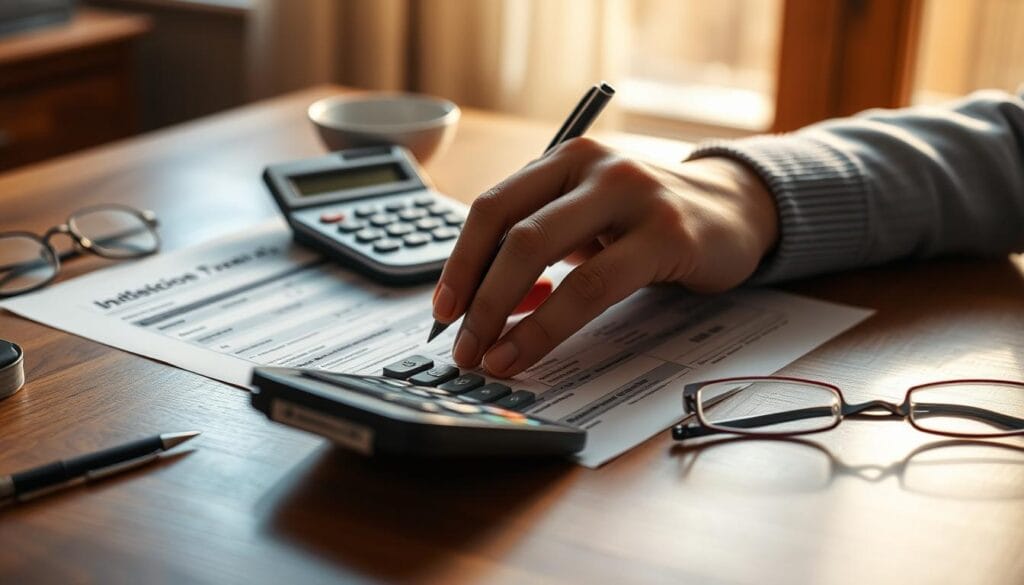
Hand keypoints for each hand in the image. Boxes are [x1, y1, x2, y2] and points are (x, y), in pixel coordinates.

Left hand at [432, 138, 777, 377]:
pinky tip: (529, 349)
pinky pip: (593, 286)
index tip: (442, 310)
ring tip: (488, 356)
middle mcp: (594, 165)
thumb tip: (486, 303)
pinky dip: (550, 324)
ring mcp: (633, 195)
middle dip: (476, 296)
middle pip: (511, 231)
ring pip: (544, 254)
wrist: (735, 210)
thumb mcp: (589, 219)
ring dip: (503, 314)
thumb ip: (542, 248)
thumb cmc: (648, 220)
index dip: (458, 261)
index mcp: (565, 158)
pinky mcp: (667, 234)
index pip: (492, 205)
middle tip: (460, 345)